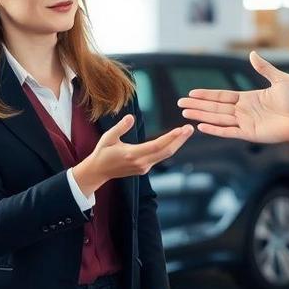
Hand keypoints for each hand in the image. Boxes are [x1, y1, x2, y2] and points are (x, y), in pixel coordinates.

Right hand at [72, 115, 192, 196]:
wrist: (98, 172)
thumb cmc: (102, 152)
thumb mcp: (108, 137)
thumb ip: (121, 127)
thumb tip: (131, 117)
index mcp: (132, 154)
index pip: (156, 146)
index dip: (170, 138)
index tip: (180, 129)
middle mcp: (141, 163)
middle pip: (166, 152)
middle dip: (180, 140)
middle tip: (190, 128)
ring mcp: (144, 167)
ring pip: (165, 155)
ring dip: (177, 143)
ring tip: (187, 131)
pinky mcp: (144, 168)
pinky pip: (160, 157)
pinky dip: (169, 147)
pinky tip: (176, 139)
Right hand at [177, 51, 288, 146]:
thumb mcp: (280, 79)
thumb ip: (264, 68)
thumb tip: (252, 54)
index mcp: (248, 99)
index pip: (222, 96)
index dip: (207, 94)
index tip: (192, 92)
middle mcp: (244, 111)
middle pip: (215, 107)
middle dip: (198, 105)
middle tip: (180, 103)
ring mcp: (245, 123)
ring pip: (218, 118)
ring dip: (201, 115)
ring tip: (185, 113)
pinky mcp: (249, 134)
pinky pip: (228, 131)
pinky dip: (214, 129)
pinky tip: (200, 126)